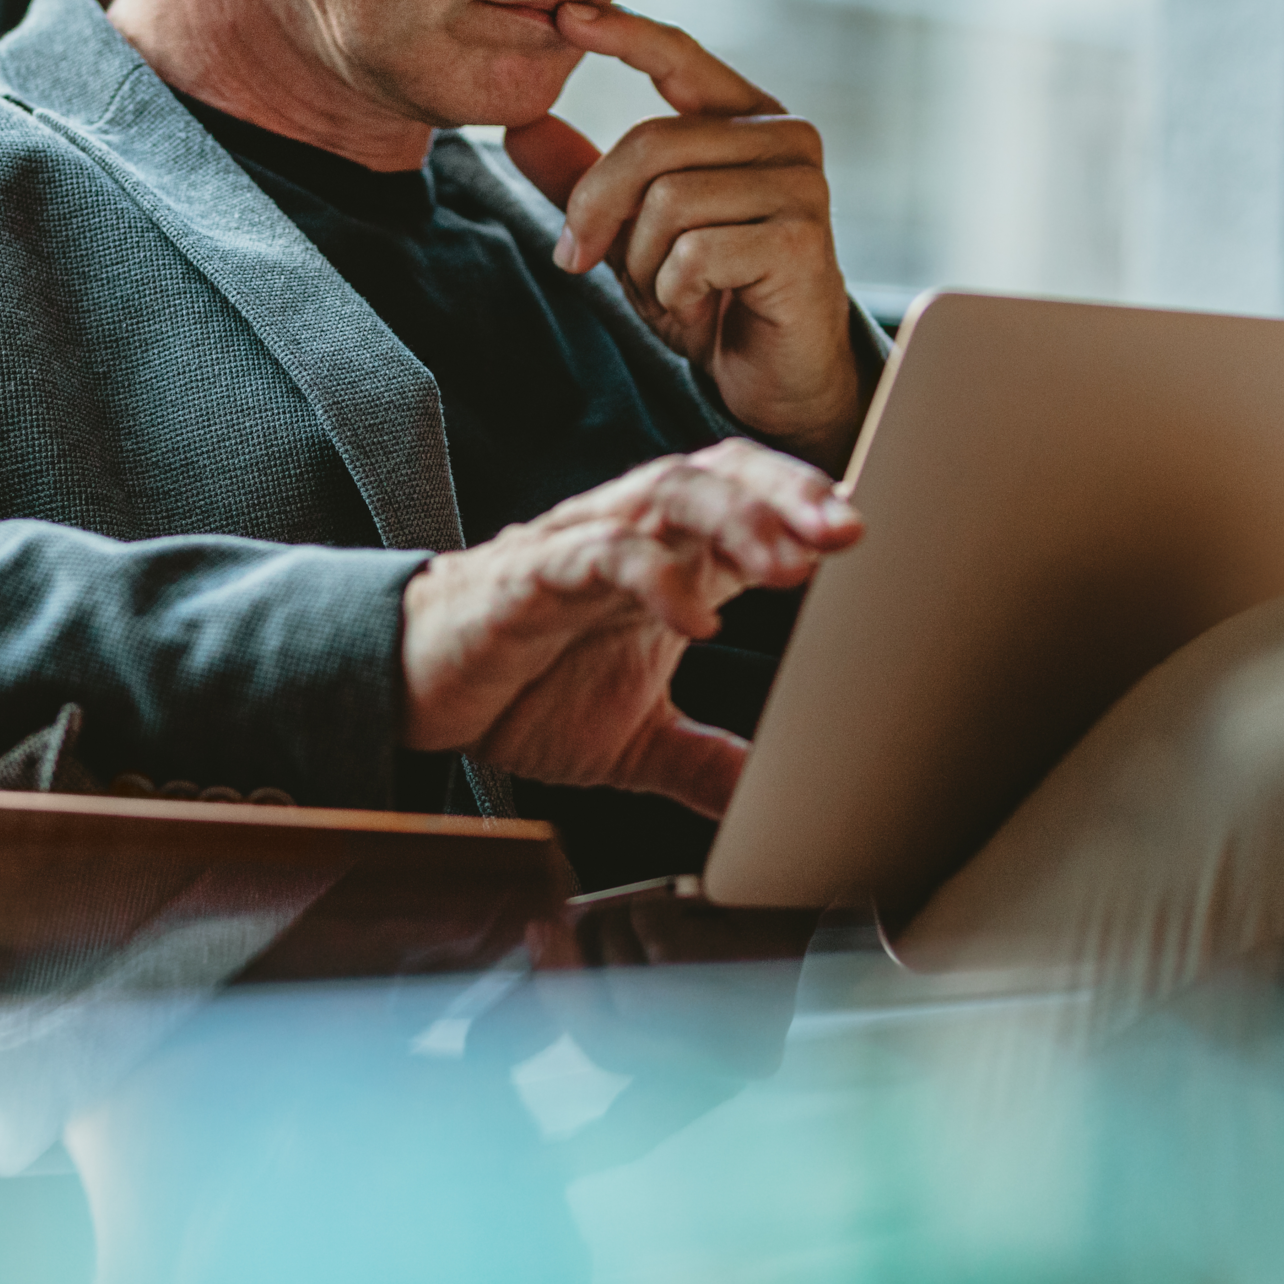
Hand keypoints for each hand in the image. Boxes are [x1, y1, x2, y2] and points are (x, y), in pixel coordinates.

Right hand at [400, 441, 860, 819]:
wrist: (413, 692)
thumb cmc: (522, 691)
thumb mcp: (637, 741)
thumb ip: (709, 764)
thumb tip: (776, 809)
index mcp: (669, 560)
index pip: (750, 499)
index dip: (809, 507)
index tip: (870, 536)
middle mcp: (631, 536)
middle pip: (721, 474)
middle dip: (789, 496)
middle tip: (849, 530)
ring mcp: (580, 547)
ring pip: (666, 494)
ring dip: (736, 519)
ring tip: (789, 561)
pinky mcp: (528, 577)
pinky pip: (597, 555)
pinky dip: (652, 577)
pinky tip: (695, 616)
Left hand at [504, 3, 866, 472]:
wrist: (772, 377)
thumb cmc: (711, 296)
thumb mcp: (631, 232)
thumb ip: (584, 179)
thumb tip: (520, 126)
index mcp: (745, 119)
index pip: (679, 55)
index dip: (622, 33)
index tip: (563, 15)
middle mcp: (784, 137)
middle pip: (651, 144)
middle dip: (597, 210)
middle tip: (579, 261)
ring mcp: (800, 185)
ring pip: (669, 201)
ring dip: (645, 265)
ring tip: (671, 292)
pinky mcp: (801, 238)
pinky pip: (696, 251)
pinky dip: (675, 292)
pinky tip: (702, 308)